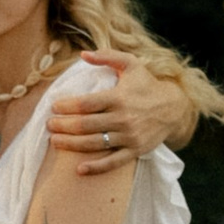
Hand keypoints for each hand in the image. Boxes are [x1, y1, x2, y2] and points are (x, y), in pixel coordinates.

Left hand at [46, 56, 169, 174]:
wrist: (174, 108)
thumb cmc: (147, 84)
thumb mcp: (131, 64)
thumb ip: (107, 56)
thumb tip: (83, 54)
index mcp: (119, 97)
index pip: (86, 103)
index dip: (66, 106)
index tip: (53, 106)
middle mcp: (123, 118)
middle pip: (85, 125)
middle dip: (63, 125)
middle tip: (49, 124)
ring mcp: (129, 137)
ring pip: (94, 143)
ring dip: (71, 144)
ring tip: (55, 141)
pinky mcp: (135, 151)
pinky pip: (113, 162)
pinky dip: (96, 167)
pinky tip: (79, 169)